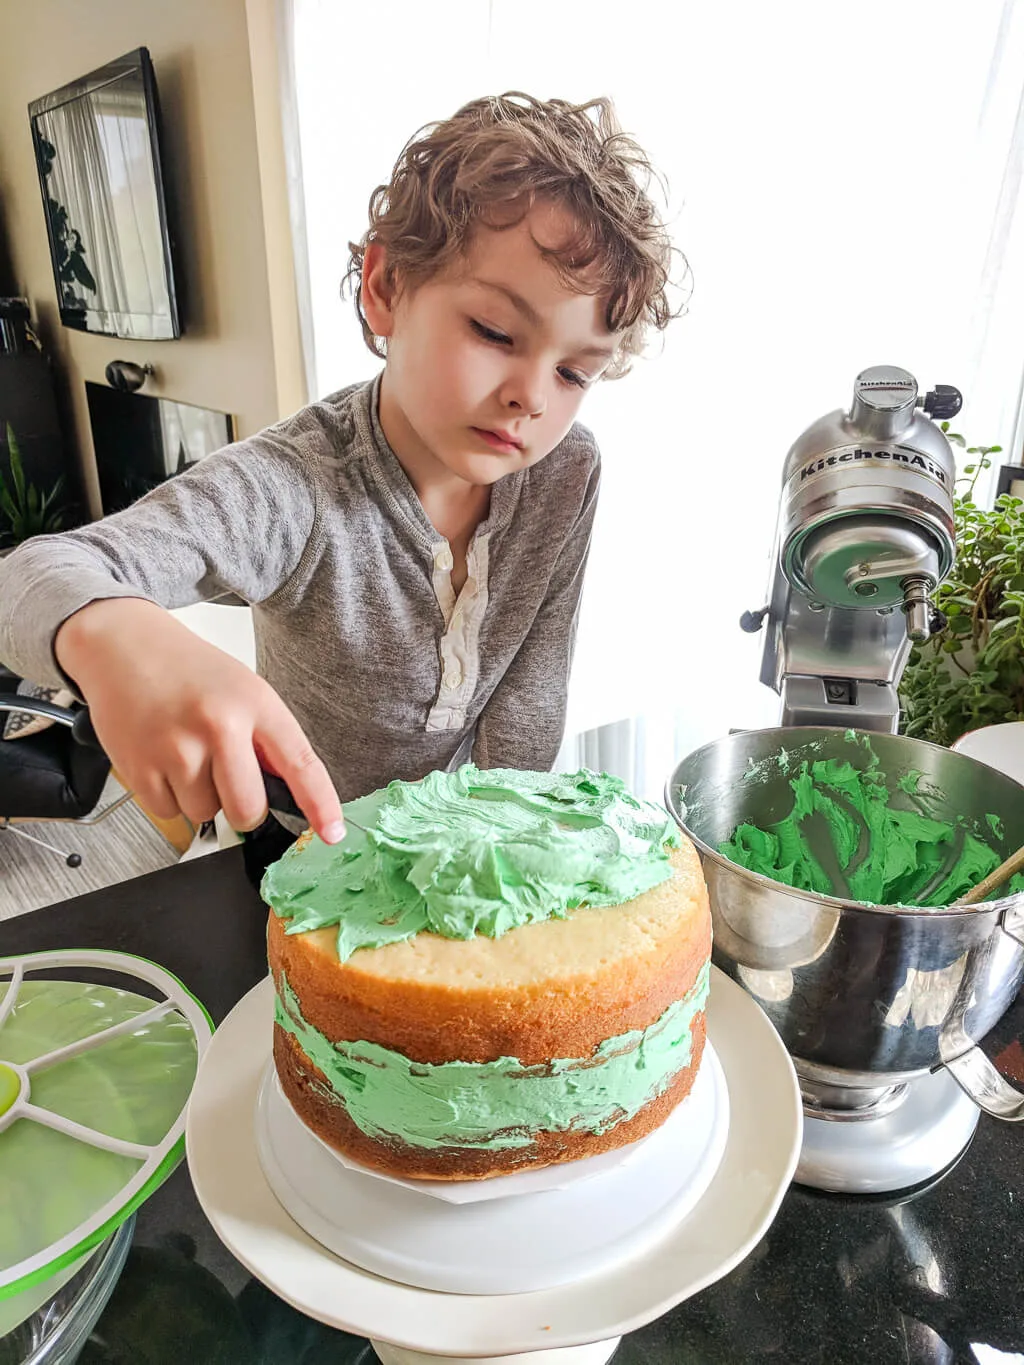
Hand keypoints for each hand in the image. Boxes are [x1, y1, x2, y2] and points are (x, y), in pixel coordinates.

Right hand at [55, 598, 344, 841]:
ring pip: (205, 813)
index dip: (321, 805)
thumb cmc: (189, 671)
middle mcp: (218, 725)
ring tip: (185, 752)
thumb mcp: (244, 690)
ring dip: (199, 796)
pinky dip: (168, 796)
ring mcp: (176, 748)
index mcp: (255, 703)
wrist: (123, 645)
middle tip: (228, 778)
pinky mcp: (138, 766)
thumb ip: (267, 740)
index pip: (300, 763)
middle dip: (244, 809)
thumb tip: (290, 792)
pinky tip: (162, 758)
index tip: (333, 833)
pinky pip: (168, 813)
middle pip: (248, 810)